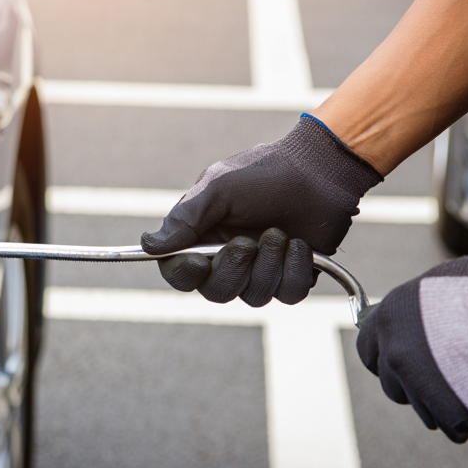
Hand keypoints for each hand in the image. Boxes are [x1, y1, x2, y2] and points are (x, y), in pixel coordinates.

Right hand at [141, 115, 381, 304]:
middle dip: (234, 269)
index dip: (185, 274)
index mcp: (202, 237)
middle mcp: (227, 258)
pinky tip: (300, 245)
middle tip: (249, 241)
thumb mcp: (218, 188)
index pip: (178, 273)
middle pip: (216, 292)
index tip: (200, 261)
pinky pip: (288, 294)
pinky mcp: (291, 275)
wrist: (319, 171)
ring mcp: (260, 270)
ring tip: (280, 233)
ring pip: (254, 296)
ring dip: (269, 265)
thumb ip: (185, 218)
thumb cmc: (264, 173)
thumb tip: (148, 245)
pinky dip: (295, 269)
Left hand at [357, 255, 467, 442]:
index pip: (368, 350)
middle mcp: (395, 352)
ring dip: (442, 400)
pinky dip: (467, 418)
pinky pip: (450, 427)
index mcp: (389, 317)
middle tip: (445, 374)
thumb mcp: (443, 281)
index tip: (406, 359)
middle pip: (391, 384)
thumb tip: (415, 312)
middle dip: (413, 383)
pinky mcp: (445, 412)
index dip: (387, 356)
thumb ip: (419, 305)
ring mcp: (417, 384)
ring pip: (421, 408)